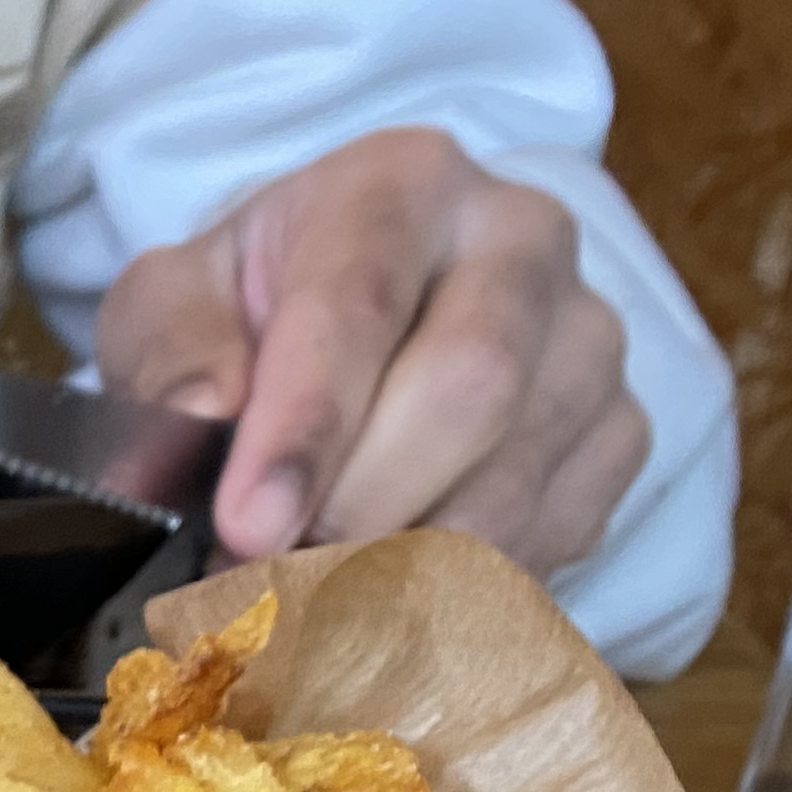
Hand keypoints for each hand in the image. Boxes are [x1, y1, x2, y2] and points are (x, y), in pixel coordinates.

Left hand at [95, 127, 648, 573]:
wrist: (347, 323)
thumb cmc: (249, 316)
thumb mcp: (173, 307)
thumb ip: (172, 353)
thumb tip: (199, 419)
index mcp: (403, 184)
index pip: (360, 302)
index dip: (305, 429)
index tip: (244, 529)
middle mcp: (522, 239)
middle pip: (469, 388)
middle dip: (355, 508)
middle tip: (268, 581)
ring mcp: (587, 340)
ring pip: (513, 484)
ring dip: (395, 574)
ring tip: (306, 608)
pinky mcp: (619, 434)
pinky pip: (549, 540)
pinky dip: (453, 599)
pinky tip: (381, 605)